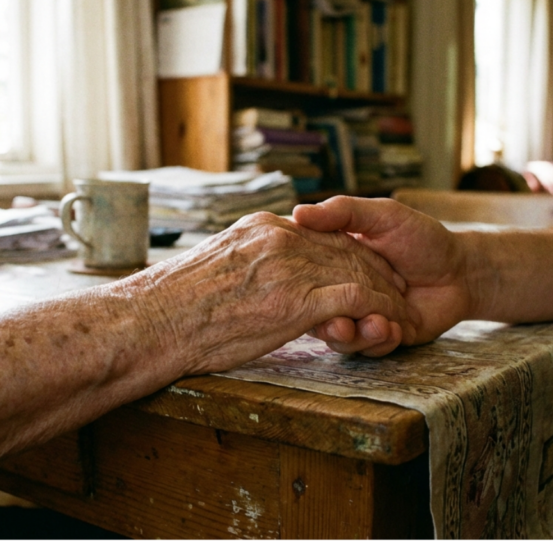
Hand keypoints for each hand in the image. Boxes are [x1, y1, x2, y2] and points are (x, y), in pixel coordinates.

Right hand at [133, 211, 416, 374]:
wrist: (152, 322)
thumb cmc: (172, 307)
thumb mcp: (214, 268)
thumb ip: (243, 261)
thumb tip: (254, 271)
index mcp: (260, 230)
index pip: (317, 234)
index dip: (347, 251)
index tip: (365, 265)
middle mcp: (279, 241)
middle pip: (344, 249)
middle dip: (375, 269)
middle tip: (397, 286)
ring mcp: (289, 268)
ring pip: (355, 271)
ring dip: (382, 292)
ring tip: (400, 307)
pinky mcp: (297, 301)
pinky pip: (355, 298)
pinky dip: (378, 310)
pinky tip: (388, 322)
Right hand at [293, 197, 469, 354]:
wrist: (461, 271)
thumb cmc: (421, 237)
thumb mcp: (382, 215)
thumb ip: (343, 212)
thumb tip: (297, 212)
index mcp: (333, 264)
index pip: (304, 279)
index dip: (300, 288)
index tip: (304, 291)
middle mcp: (342, 293)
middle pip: (316, 316)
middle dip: (326, 324)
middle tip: (339, 323)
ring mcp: (362, 317)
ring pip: (342, 339)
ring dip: (357, 337)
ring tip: (380, 324)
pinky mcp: (383, 337)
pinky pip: (370, 350)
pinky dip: (380, 343)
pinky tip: (396, 330)